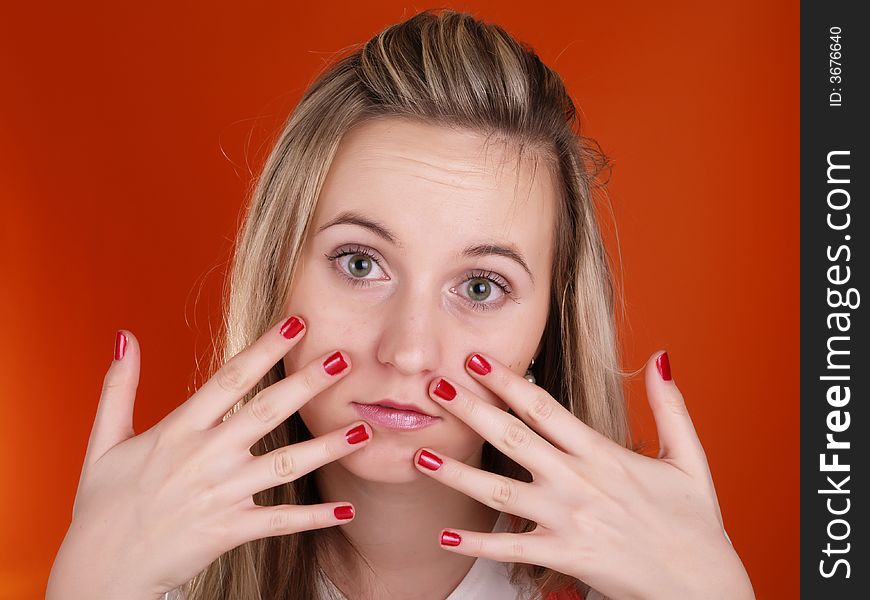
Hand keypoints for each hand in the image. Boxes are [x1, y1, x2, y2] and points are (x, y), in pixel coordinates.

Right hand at [47, 316, 371, 599]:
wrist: (100, 570)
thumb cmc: (101, 505)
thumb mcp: (103, 441)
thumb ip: (119, 387)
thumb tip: (127, 337)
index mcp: (178, 429)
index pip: (230, 378)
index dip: (266, 348)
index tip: (298, 322)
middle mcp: (205, 456)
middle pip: (266, 411)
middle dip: (308, 383)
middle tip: (345, 359)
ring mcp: (221, 493)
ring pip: (285, 465)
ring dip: (327, 448)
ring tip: (363, 430)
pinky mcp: (230, 530)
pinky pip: (280, 521)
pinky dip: (314, 517)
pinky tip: (347, 509)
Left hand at [412, 350, 754, 599]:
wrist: (700, 585)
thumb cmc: (695, 521)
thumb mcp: (690, 458)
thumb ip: (671, 406)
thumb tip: (661, 356)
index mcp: (603, 454)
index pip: (545, 407)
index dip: (507, 381)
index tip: (474, 359)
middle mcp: (578, 482)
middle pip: (513, 438)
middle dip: (470, 411)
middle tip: (432, 388)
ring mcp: (567, 520)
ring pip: (501, 492)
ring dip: (458, 473)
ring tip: (420, 455)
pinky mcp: (563, 555)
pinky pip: (512, 548)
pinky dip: (477, 543)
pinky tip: (444, 535)